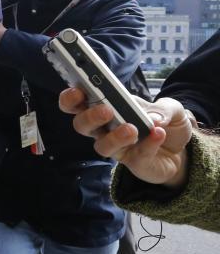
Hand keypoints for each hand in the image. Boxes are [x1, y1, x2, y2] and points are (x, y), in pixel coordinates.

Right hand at [59, 87, 192, 188]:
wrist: (182, 150)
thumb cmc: (165, 122)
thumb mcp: (170, 107)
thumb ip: (163, 108)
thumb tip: (153, 117)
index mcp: (106, 107)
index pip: (77, 103)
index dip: (71, 98)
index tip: (77, 91)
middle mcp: (104, 128)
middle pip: (81, 125)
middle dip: (89, 117)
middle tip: (106, 111)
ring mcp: (116, 147)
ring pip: (101, 146)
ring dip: (114, 136)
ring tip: (132, 129)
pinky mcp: (132, 162)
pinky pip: (135, 155)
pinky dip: (148, 144)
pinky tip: (158, 134)